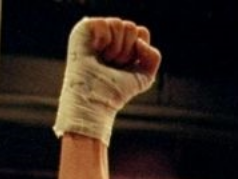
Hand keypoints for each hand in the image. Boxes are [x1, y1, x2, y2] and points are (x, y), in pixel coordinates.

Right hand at [55, 17, 159, 143]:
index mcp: (125, 43)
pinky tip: (95, 50)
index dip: (139, 49)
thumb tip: (140, 38)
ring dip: (116, 48)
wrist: (97, 97)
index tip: (128, 65)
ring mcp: (97, 31)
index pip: (142, 32)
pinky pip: (103, 23)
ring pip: (119, 24)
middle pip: (131, 27)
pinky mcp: (83, 29)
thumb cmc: (117, 90)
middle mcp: (111, 35)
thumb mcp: (145, 75)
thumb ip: (153, 56)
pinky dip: (103, 39)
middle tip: (114, 63)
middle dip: (127, 50)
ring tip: (105, 59)